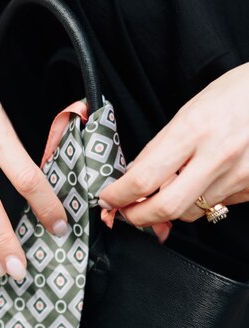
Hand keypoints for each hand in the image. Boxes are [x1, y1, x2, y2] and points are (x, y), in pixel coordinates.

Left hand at [98, 62, 248, 232]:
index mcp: (195, 129)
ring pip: (188, 212)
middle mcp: (217, 156)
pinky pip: (214, 207)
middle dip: (137, 217)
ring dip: (168, 209)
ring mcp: (237, 176)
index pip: (144, 178)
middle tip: (125, 212)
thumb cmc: (239, 94)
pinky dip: (198, 201)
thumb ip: (160, 147)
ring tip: (165, 191)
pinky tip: (199, 183)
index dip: (118, 195)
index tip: (108, 198)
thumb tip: (132, 176)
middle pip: (165, 207)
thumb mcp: (191, 109)